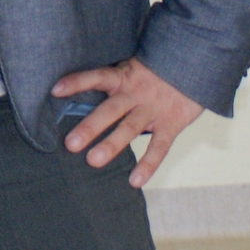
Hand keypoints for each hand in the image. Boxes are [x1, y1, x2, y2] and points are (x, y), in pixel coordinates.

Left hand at [52, 57, 203, 187]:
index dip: (77, 82)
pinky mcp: (172, 124)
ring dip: (112, 145)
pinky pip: (159, 146)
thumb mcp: (130, 68)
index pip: (97, 77)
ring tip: (93, 161)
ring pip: (130, 129)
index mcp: (123, 77)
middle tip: (70, 144)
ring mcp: (153, 110)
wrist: (194, 68)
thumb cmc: (153, 71)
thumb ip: (110, 81)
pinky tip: (134, 181)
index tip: (54, 90)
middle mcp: (136, 94)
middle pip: (111, 110)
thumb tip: (73, 92)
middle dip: (91, 127)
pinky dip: (148, 164)